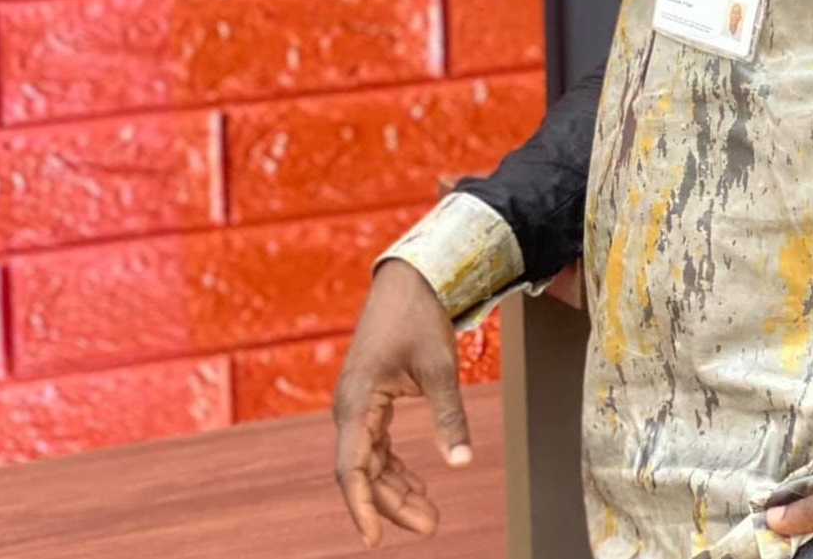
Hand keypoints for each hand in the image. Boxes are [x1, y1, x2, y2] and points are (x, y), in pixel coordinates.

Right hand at [333, 259, 472, 546]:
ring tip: (430, 515)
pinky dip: (396, 468)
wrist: (409, 279)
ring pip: (370, 463)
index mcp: (357, 401)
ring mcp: (358, 405)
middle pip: (364, 472)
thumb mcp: (439, 368)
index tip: (373, 541)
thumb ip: (449, 416)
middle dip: (393, 504)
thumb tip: (462, 463)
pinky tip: (419, 487)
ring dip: (396, 490)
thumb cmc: (420, 318)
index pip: (352, 468)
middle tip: (432, 526)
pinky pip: (377, 446)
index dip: (362, 507)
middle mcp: (350, 408)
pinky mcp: (370, 402)